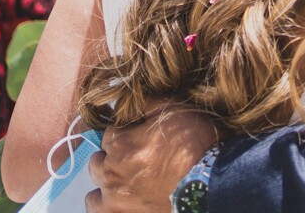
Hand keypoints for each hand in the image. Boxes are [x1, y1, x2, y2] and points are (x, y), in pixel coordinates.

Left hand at [87, 107, 217, 212]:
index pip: (109, 133)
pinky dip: (104, 203)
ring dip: (107, 181)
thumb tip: (129, 102)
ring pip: (95, 187)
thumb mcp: (174, 108)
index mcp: (120, 143)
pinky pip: (96, 208)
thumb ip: (146, 102)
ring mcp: (114, 199)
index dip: (125, 133)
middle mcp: (111, 171)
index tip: (140, 136)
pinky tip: (119, 199)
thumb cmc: (194, 144)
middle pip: (98, 160)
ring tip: (127, 180)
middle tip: (136, 157)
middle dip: (112, 155)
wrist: (209, 183)